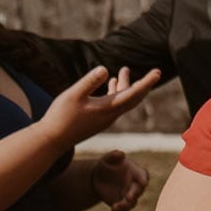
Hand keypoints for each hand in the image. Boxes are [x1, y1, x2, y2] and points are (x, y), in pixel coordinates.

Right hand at [39, 65, 162, 149]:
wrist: (52, 141)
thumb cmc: (60, 117)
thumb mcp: (73, 95)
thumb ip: (89, 82)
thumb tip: (105, 69)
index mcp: (108, 108)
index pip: (133, 94)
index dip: (146, 82)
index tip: (158, 72)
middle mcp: (110, 115)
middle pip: (133, 98)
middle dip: (143, 84)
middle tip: (155, 72)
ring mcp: (105, 119)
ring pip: (122, 101)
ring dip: (126, 85)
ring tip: (125, 70)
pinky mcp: (98, 120)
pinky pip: (114, 104)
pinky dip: (116, 92)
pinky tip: (110, 82)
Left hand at [88, 150, 147, 210]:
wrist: (98, 178)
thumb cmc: (106, 165)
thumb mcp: (107, 159)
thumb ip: (113, 156)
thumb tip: (120, 153)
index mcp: (135, 172)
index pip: (143, 176)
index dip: (143, 179)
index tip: (143, 183)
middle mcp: (135, 186)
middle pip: (138, 192)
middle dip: (134, 195)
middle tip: (128, 198)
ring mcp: (129, 197)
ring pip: (131, 204)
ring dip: (124, 206)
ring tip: (114, 207)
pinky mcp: (122, 206)